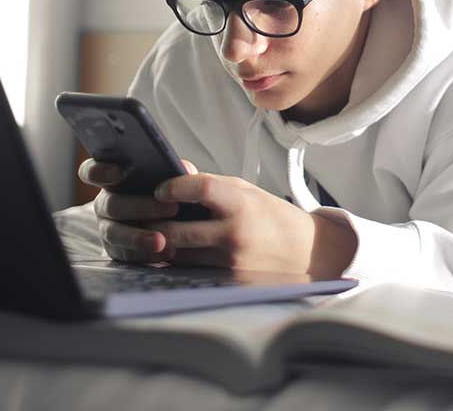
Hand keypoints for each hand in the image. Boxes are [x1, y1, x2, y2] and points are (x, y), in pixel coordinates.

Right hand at [79, 157, 198, 262]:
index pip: (92, 172)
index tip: (119, 172)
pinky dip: (145, 255)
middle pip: (112, 205)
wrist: (174, 224)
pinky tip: (165, 252)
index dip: (100, 172)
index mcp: (112, 181)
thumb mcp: (171, 179)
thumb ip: (173, 171)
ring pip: (115, 233)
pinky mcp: (116, 251)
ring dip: (138, 237)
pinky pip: (125, 255)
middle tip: (171, 208)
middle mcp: (105, 204)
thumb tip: (184, 169)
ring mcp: (108, 229)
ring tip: (162, 241)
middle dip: (140, 207)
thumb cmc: (167, 193)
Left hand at [145, 173, 356, 277]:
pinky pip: (190, 272)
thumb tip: (176, 167)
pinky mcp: (228, 284)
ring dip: (162, 245)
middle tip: (144, 216)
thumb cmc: (273, 217)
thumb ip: (210, 182)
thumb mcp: (247, 191)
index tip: (162, 189)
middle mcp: (234, 234)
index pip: (198, 188)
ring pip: (178, 255)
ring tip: (155, 234)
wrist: (308, 254)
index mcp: (241, 204)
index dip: (174, 187)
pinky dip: (179, 262)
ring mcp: (230, 263)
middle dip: (154, 223)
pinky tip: (175, 253)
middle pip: (175, 230)